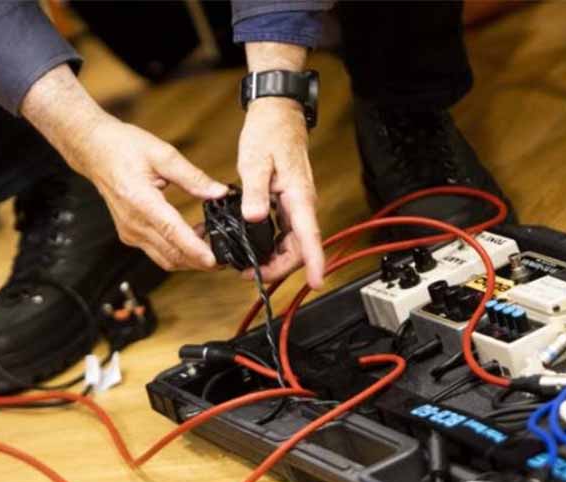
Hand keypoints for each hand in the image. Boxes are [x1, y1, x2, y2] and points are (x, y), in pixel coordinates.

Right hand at [20, 65, 225, 271]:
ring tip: (212, 245)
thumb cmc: (123, 147)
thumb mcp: (163, 154)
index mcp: (140, 201)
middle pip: (170, 254)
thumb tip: (219, 192)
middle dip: (199, 261)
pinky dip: (176, 250)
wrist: (94, 150)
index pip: (172, 232)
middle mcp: (133, 222)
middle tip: (225, 256)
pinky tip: (191, 236)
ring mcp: (129, 231)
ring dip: (189, 258)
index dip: (194, 249)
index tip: (214, 260)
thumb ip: (193, 176)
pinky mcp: (129, 234)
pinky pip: (156, 251)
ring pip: (164, 258)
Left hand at [237, 97, 324, 288]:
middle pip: (299, 247)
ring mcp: (297, 204)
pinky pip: (286, 231)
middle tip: (252, 275)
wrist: (278, 115)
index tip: (316, 282)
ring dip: (275, 258)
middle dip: (280, 267)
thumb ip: (254, 191)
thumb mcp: (255, 161)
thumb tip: (255, 217)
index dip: (314, 262)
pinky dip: (272, 244)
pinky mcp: (289, 202)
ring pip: (292, 241)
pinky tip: (255, 246)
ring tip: (249, 266)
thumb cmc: (270, 133)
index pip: (311, 236)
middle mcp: (302, 203)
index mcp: (298, 196)